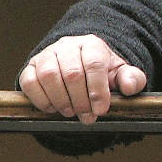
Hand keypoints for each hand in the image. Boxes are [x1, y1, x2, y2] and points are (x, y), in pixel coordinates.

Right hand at [19, 35, 148, 123]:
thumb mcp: (119, 74)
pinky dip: (41, 100)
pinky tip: (53, 108)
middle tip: (87, 117)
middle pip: (72, 73)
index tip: (101, 109)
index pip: (94, 64)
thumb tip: (130, 86)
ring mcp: (46, 56)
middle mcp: (67, 46)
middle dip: (80, 101)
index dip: (97, 90)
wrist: (78, 67)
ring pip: (49, 77)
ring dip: (61, 101)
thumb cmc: (100, 72)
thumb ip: (131, 79)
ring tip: (71, 113)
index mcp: (92, 45)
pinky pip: (30, 83)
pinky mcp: (30, 68)